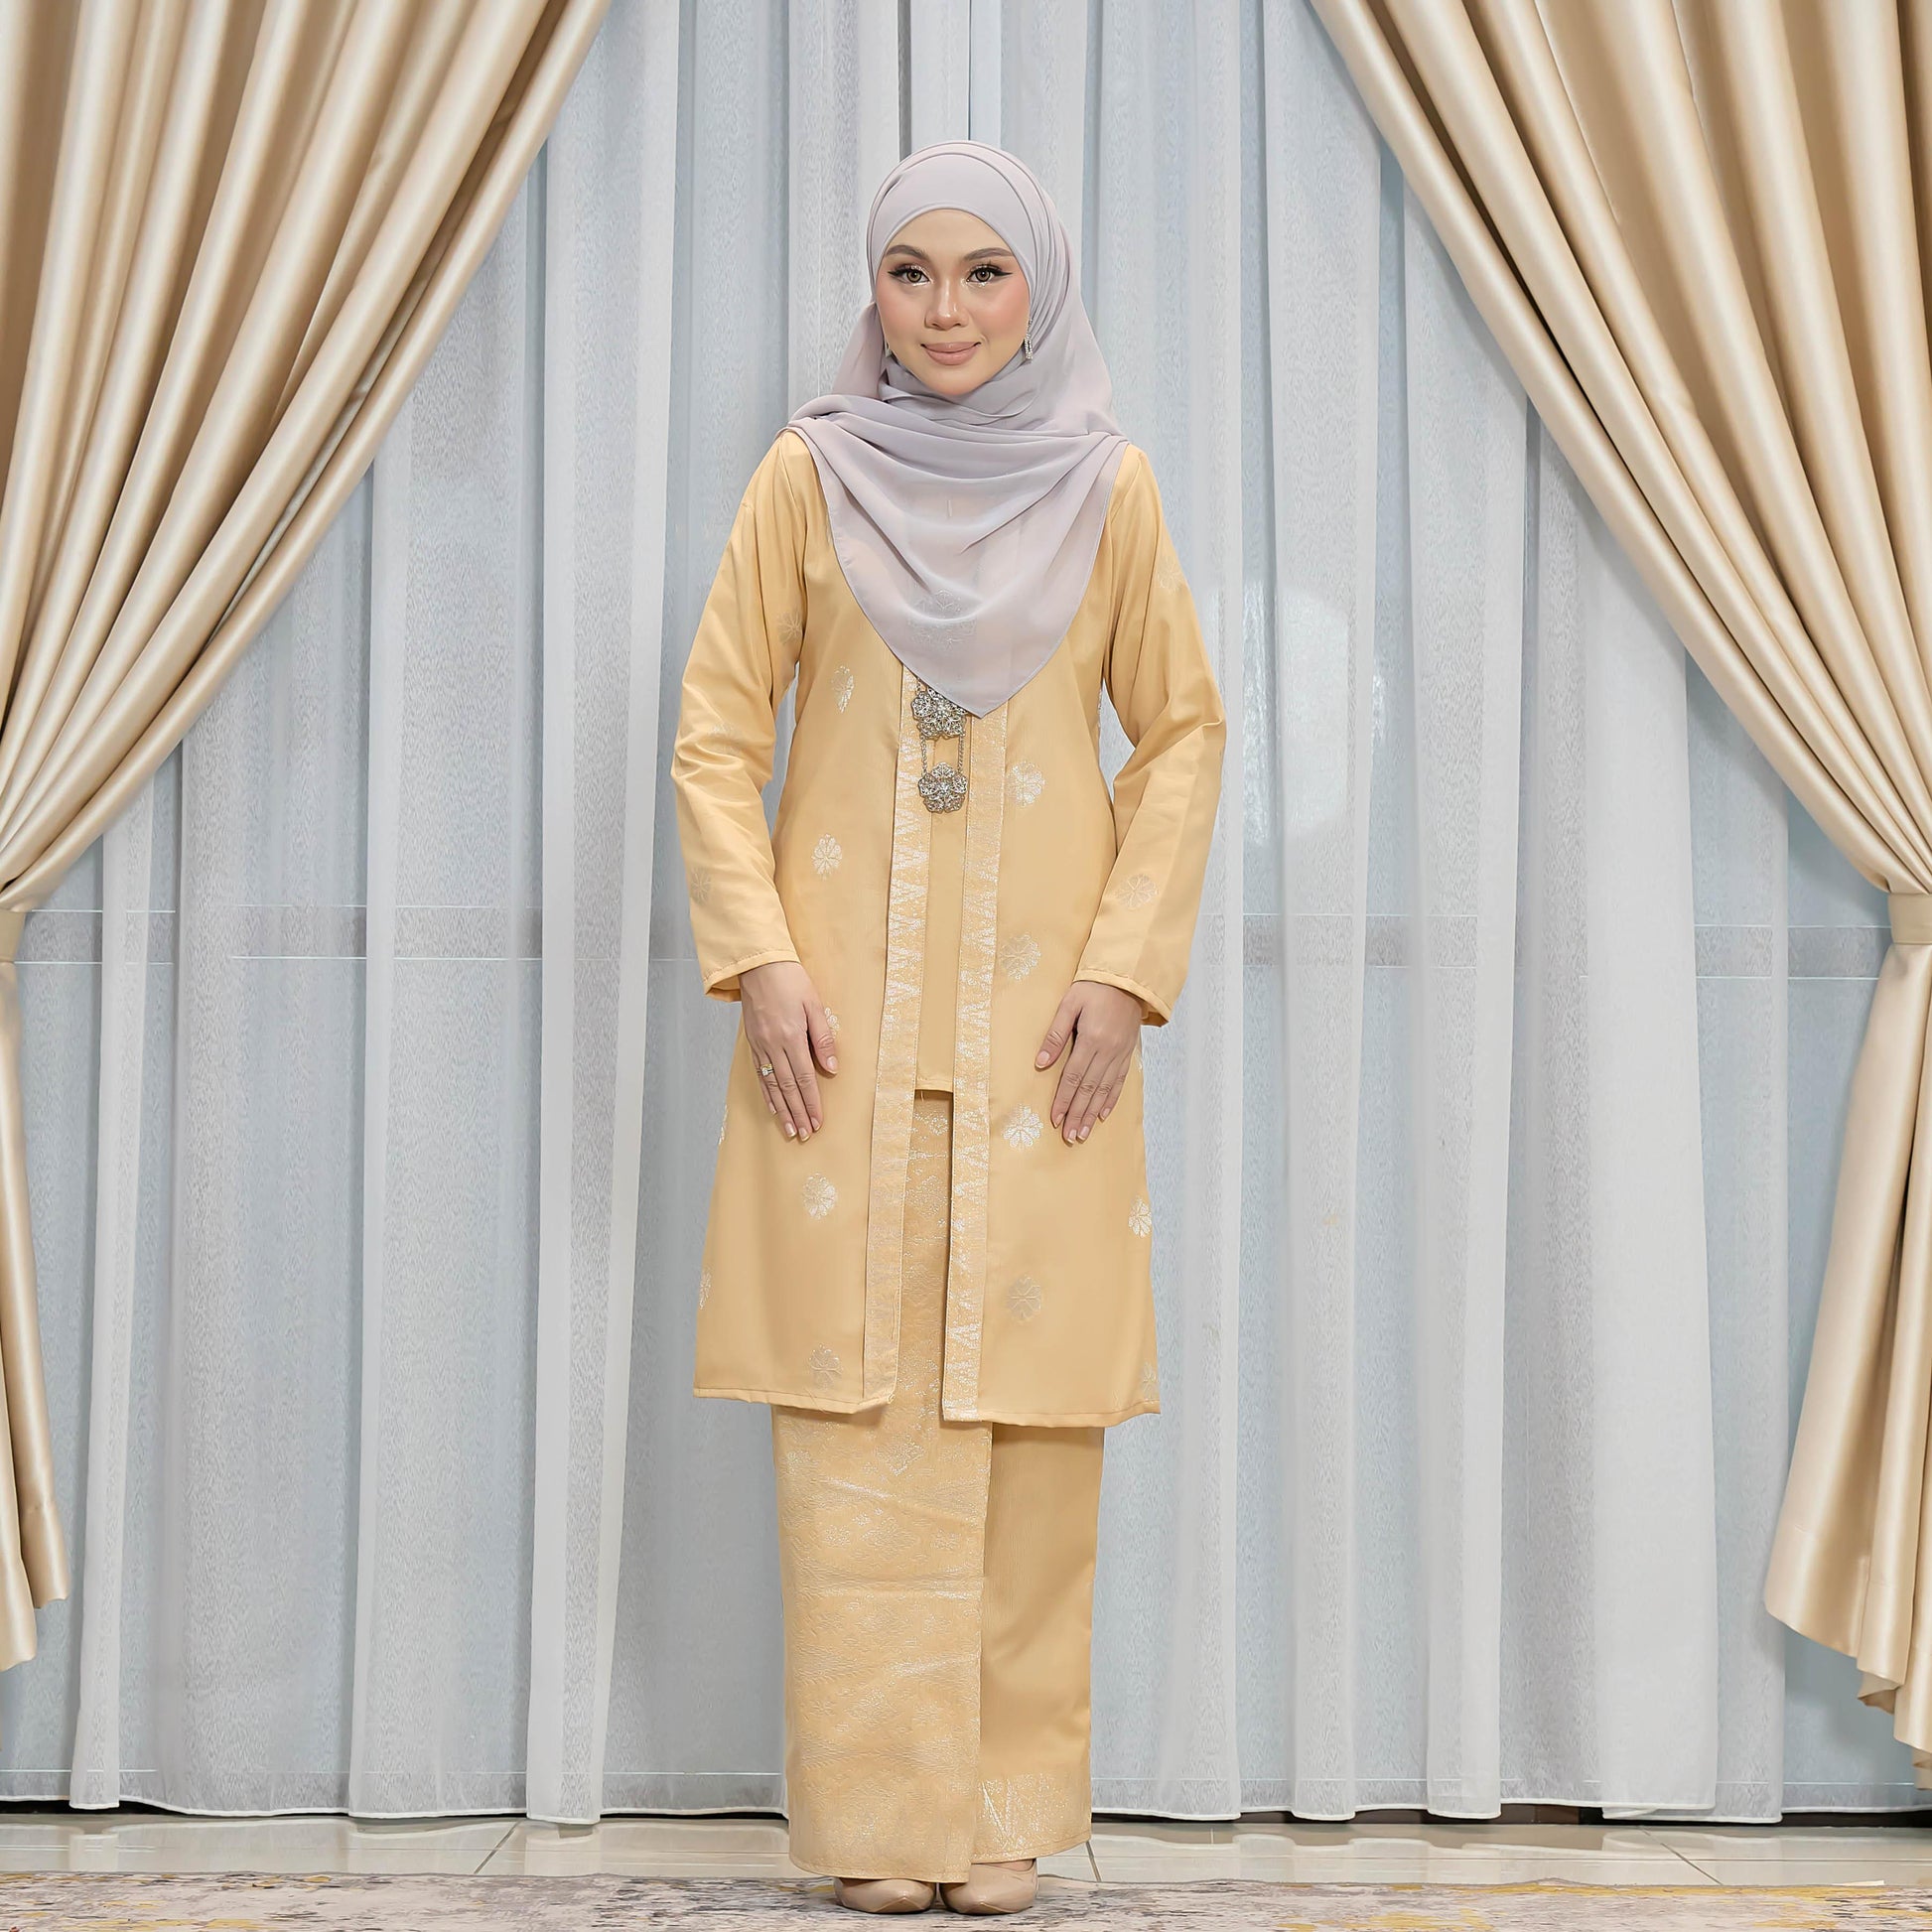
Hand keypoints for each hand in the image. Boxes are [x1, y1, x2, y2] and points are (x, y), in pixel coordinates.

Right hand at [740, 960, 836, 1140]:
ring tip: (789, 1129)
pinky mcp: (752, 1043)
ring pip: (771, 1085)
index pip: (803, 1078)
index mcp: (790, 1036)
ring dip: (781, 1110)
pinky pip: (759, 1074)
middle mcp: (772, 1045)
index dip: (811, 1102)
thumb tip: (832, 1067)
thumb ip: (822, 1037)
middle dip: (797, 1113)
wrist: (758, 965)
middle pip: (787, 1087)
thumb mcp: (814, 1004)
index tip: (817, 1120)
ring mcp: (760, 1045)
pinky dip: (767, 1093)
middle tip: (804, 1134)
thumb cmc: (790, 980)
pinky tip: (772, 1106)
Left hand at [1035, 979, 1141, 1143]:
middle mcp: (1108, 1050)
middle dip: (1078, 1114)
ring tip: (1083, 1132)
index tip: (1056, 1119)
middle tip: (1070, 1137)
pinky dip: (1111, 1099)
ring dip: (1093, 1113)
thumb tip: (1041, 1062)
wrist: (1128, 977)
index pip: (1074, 1077)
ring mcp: (1120, 1053)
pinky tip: (1103, 1114)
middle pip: (1089, 1089)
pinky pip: (1119, 1080)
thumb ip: (1056, 1034)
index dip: (1064, 1099)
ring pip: (1104, 1089)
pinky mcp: (1128, 1052)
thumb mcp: (1069, 1003)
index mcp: (1091, 1039)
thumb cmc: (1094, 987)